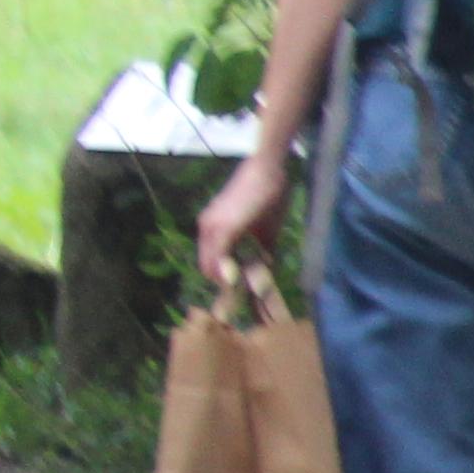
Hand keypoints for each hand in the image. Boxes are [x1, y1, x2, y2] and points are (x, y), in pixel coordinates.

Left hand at [196, 148, 294, 288]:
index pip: (211, 264)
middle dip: (225, 289)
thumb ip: (261, 252)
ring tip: (244, 297)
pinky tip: (241, 284)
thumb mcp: (265, 231)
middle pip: (207, 270)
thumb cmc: (267, 196)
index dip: (225, 282)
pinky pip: (218, 259)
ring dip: (227, 285)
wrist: (266, 170)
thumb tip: (267, 272)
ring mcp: (211, 228)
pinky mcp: (222, 228)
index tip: (242, 296)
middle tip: (243, 302)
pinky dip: (228, 274)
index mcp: (213, 230)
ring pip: (210, 267)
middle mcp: (206, 230)